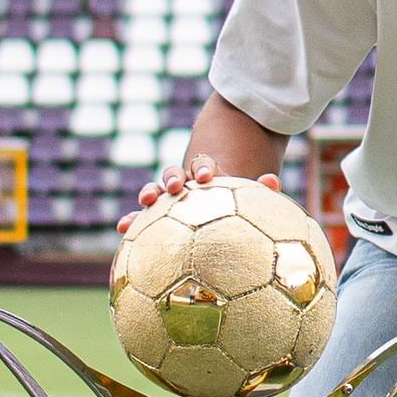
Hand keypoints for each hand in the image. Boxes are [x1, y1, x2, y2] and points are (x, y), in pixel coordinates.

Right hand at [117, 161, 250, 234]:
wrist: (220, 203)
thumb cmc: (237, 202)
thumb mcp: (249, 197)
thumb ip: (262, 190)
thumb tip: (272, 181)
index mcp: (208, 177)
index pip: (203, 167)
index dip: (203, 168)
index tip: (208, 176)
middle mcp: (187, 184)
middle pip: (176, 174)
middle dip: (173, 178)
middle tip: (175, 186)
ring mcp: (171, 199)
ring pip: (158, 192)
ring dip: (151, 193)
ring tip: (146, 200)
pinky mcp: (160, 215)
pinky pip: (145, 218)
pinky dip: (134, 220)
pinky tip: (124, 229)